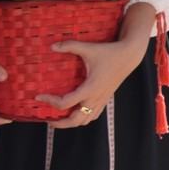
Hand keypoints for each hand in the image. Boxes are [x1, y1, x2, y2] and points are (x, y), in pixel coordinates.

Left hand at [39, 2, 157, 128]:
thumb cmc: (109, 52)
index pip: (65, 103)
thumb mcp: (89, 48)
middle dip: (59, 123)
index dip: (49, 101)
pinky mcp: (105, 99)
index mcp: (90, 88)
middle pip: (74, 121)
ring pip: (84, 121)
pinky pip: (93, 116)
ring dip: (71, 122)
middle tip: (47, 118)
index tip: (39, 96)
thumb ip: (70, 46)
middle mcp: (95, 98)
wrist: (130, 56)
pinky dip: (83, 118)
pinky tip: (76, 111)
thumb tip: (52, 46)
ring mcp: (101, 100)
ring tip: (59, 117)